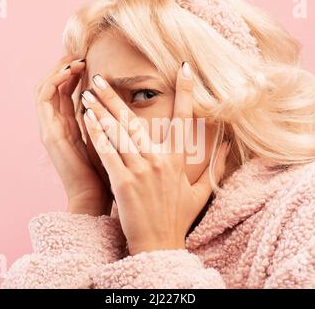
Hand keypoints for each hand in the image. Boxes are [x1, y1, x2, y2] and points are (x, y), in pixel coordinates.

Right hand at [35, 54, 112, 215]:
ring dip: (59, 70)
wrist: (94, 198)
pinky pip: (45, 99)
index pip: (64, 92)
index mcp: (69, 127)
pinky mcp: (49, 133)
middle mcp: (56, 126)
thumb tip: (121, 103)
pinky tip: (71, 72)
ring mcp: (50, 129)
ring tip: (76, 59)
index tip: (88, 60)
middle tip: (79, 53)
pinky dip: (55, 81)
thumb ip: (106, 121)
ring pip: (45, 89)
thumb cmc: (106, 171)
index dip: (73, 74)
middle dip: (64, 67)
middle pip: (52, 87)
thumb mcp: (106, 139)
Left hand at [80, 62, 229, 254]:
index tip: (184, 68)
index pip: (184, 119)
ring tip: (86, 94)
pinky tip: (87, 119)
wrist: (159, 245)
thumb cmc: (178, 219)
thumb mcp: (200, 193)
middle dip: (114, 97)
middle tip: (99, 79)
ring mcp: (140, 170)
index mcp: (178, 160)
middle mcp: (159, 160)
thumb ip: (215, 166)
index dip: (186, 92)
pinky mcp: (123, 182)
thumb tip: (228, 144)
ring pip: (119, 133)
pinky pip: (108, 152)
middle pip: (136, 120)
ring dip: (101, 111)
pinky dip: (97, 134)